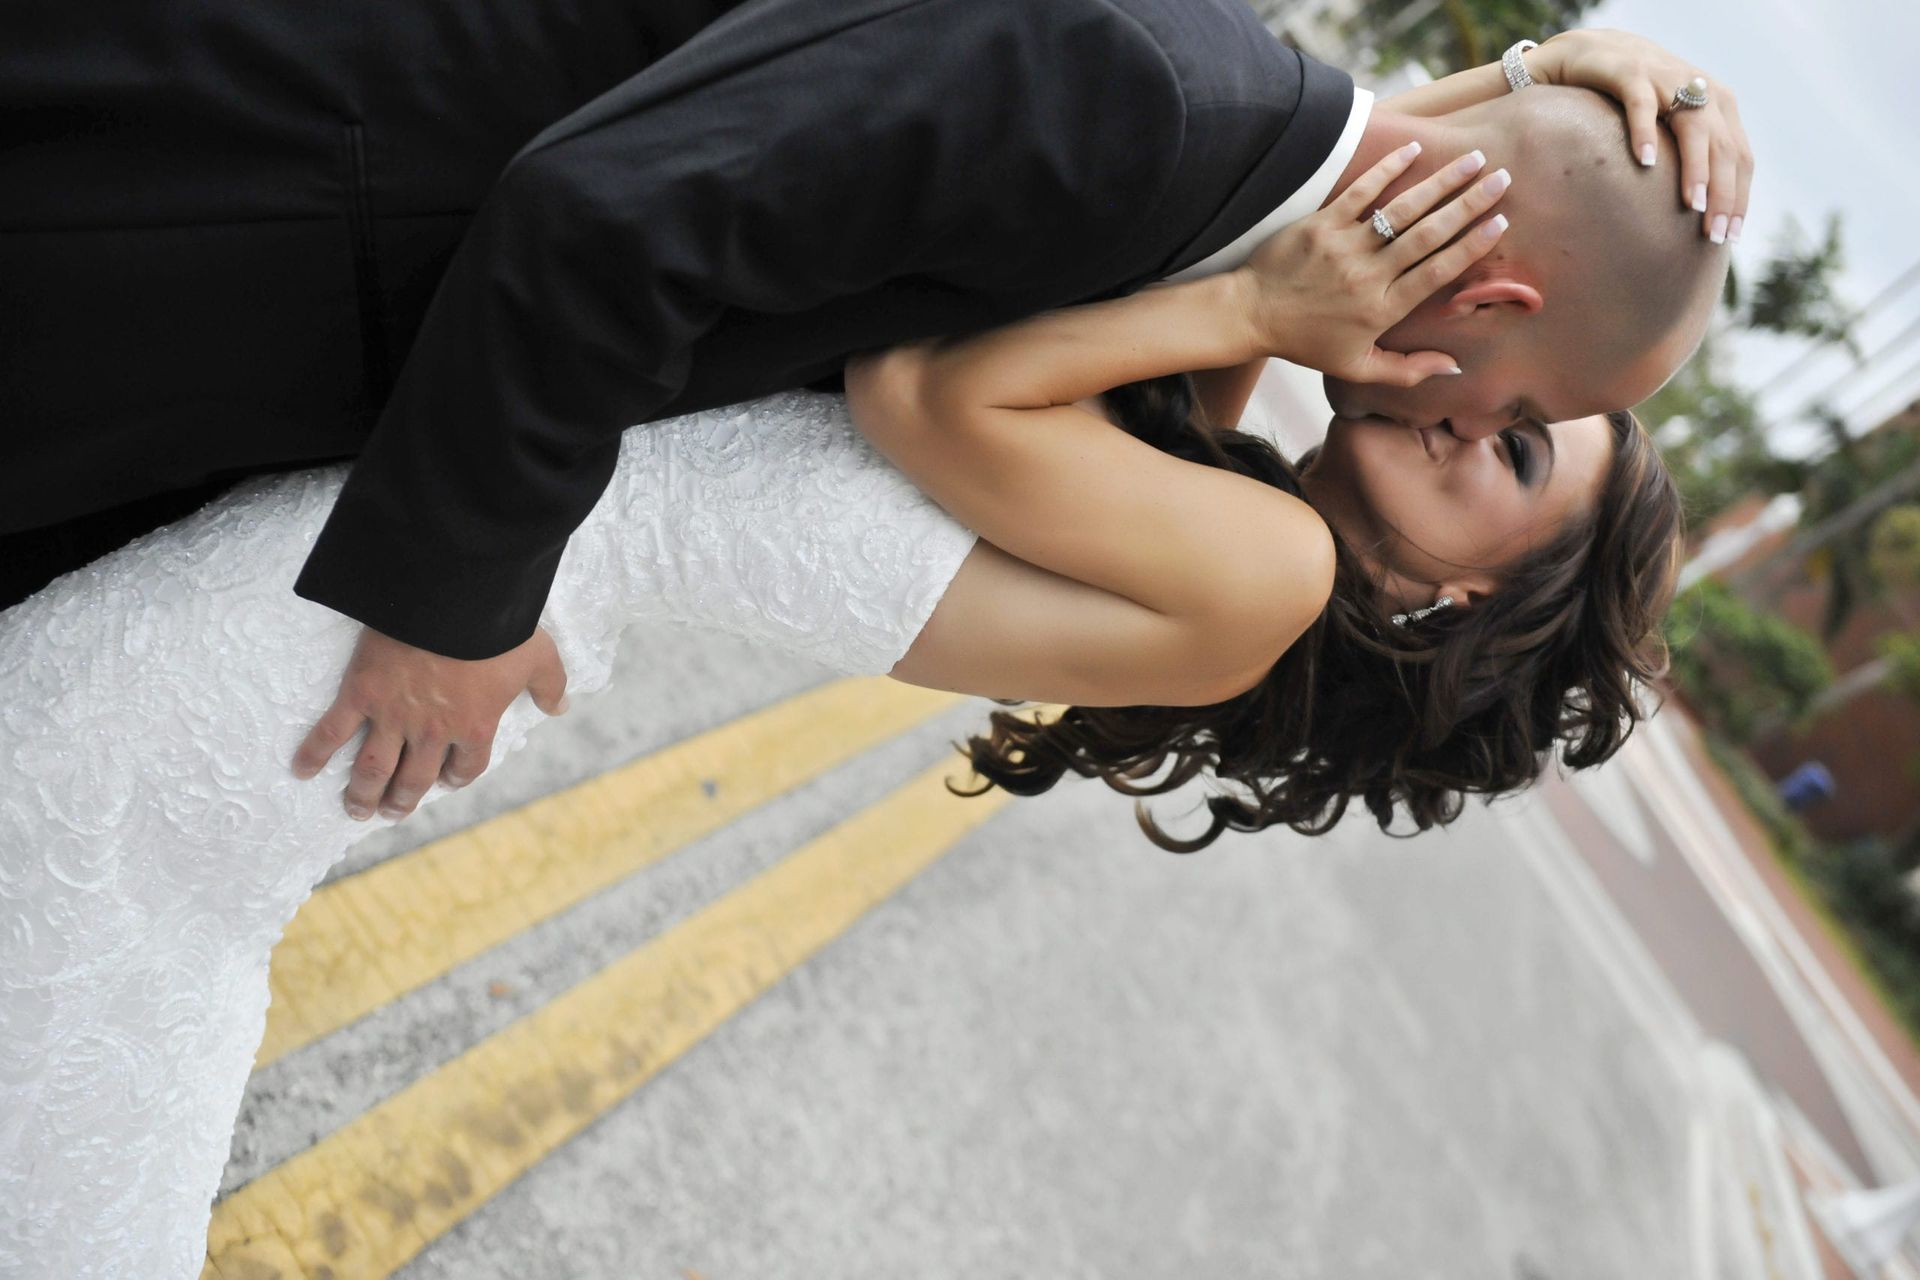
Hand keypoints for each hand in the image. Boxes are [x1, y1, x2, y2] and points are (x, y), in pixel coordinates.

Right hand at [291, 622, 569, 821]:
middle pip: (414, 779)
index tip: (444, 782)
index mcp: (475, 725)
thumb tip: (561, 706)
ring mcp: (394, 716)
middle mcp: (433, 731)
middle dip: (403, 799)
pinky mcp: (361, 694)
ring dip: (363, 793)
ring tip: (356, 809)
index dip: (455, 778)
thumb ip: (550, 685)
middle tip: (392, 811)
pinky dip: (314, 753)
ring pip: (374, 768)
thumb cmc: (499, 628)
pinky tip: (301, 771)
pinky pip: (332, 731)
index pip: (465, 767)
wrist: (452, 601)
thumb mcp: (539, 657)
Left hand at [1237, 142, 1511, 386]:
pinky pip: (1359, 191)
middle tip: (1502, 179)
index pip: (1437, 272)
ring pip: (1402, 210)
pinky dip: (1387, 168)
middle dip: (1469, 204)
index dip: (1471, 246)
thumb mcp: (1357, 366)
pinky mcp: (1321, 225)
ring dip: (1440, 182)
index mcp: (1382, 309)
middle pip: (1428, 235)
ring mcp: (1344, 247)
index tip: (1500, 222)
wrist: (1251, 315)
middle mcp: (1368, 276)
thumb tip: (1454, 365)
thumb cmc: (1307, 343)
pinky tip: (1413, 149)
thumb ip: (1408, 370)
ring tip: (1473, 160)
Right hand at [1529, 29, 1752, 242]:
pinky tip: (1646, 163)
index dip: (1739, 197)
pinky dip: (1646, 133)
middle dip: (1723, 194)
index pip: (1740, 156)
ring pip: (1693, 127)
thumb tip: (1702, 213)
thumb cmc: (1633, 99)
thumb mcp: (1671, 123)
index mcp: (1717, 105)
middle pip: (1723, 147)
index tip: (1729, 237)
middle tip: (1713, 234)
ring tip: (1691, 205)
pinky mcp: (1631, 72)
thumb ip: (1691, 153)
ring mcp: (1667, 78)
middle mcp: (1700, 89)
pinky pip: (1641, 105)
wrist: (1592, 53)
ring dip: (1695, 168)